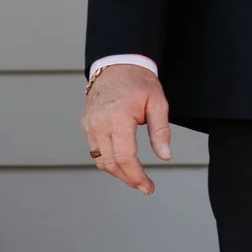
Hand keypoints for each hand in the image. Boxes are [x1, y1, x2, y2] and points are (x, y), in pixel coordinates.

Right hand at [81, 63, 170, 194]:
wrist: (117, 64)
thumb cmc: (140, 82)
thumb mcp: (158, 103)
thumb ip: (161, 131)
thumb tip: (165, 156)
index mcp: (118, 119)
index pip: (125, 157)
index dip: (136, 176)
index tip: (148, 187)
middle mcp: (99, 124)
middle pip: (111, 163)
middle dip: (128, 178)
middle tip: (144, 186)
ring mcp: (89, 125)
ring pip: (100, 160)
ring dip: (116, 172)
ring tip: (134, 177)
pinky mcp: (86, 124)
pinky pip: (95, 150)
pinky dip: (107, 160)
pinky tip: (122, 163)